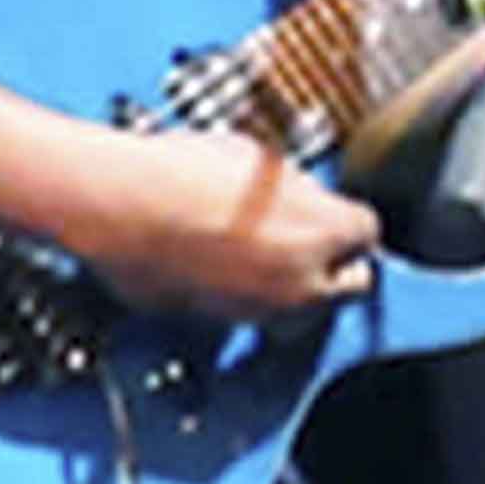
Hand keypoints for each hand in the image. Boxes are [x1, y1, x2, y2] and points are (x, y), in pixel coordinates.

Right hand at [55, 120, 385, 327]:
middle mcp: (305, 283)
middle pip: (349, 287)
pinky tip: (218, 265)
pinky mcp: (221, 325)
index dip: (345, 222)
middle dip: (333, 266)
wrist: (116, 204)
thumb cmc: (178, 171)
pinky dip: (243, 297)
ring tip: (254, 252)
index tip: (330, 215)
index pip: (368, 233)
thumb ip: (296, 187)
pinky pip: (249, 315)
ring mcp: (262, 311)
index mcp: (326, 230)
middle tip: (305, 241)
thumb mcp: (256, 158)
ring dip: (289, 286)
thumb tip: (302, 196)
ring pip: (299, 308)